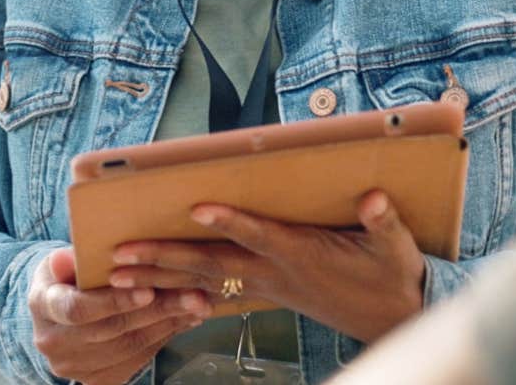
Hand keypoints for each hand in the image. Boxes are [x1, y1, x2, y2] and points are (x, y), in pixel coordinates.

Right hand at [28, 246, 210, 384]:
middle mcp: (54, 342)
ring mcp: (74, 366)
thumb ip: (68, 260)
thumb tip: (69, 258)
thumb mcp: (62, 259)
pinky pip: (136, 359)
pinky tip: (184, 319)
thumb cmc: (66, 276)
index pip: (77, 309)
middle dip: (157, 311)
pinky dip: (164, 337)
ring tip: (197, 303)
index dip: (114, 302)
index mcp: (42, 306)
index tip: (148, 291)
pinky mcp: (95, 379)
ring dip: (168, 324)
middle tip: (192, 294)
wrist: (59, 312)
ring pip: (129, 347)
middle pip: (111, 330)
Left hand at [108, 190, 426, 343]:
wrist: (390, 317)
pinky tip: (152, 293)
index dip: (231, 222)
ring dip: (160, 276)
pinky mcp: (263, 293)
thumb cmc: (390, 275)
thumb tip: (375, 199)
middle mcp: (275, 273)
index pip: (260, 235)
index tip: (198, 207)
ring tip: (119, 271)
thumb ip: (383, 221)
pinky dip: (180, 292)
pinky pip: (213, 295)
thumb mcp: (396, 247)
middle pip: (212, 265)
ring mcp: (265, 286)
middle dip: (166, 259)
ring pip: (203, 281)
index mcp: (303, 255)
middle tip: (123, 255)